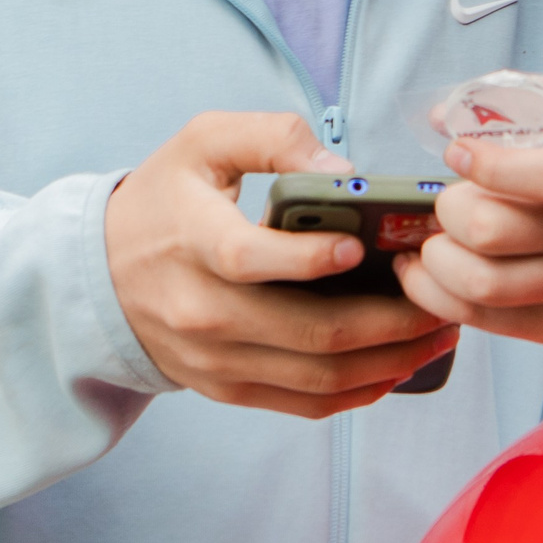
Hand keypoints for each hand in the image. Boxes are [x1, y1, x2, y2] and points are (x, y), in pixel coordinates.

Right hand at [106, 112, 456, 417]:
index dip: (310, 258)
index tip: (362, 247)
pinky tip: (398, 366)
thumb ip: (272, 138)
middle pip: (308, 333)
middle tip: (443, 296)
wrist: (98, 274)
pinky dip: (359, 392)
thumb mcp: (203, 142)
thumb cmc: (164, 199)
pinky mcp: (226, 389)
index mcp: (193, 241)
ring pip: (317, 378)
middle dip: (391, 321)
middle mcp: (203, 311)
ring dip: (390, 360)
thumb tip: (343, 171)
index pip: (251, 260)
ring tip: (438, 332)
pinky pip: (304, 404)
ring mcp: (215, 360)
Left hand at [397, 77, 542, 348]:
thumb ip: (528, 96)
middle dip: (449, 209)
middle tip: (452, 199)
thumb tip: (441, 116)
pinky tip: (430, 272)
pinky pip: (482, 321)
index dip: (490, 165)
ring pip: (479, 284)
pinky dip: (438, 296)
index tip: (458, 151)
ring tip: (438, 239)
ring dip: (437, 258)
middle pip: (491, 231)